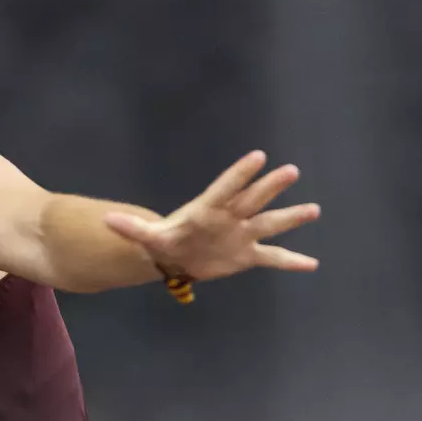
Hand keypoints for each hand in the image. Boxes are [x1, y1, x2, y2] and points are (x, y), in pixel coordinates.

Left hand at [104, 151, 319, 282]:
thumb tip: (108, 220)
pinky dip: (291, 261)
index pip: (226, 187)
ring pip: (270, 224)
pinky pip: (273, 258)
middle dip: (270, 186)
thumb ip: (133, 228)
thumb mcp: (149, 236)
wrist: (179, 256)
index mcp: (209, 208)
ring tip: (313, 210)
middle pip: (253, 199)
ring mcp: (243, 234)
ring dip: (291, 218)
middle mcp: (231, 217)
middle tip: (290, 170)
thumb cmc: (167, 239)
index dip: (240, 174)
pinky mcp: (248, 255)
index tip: (258, 156)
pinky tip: (311, 264)